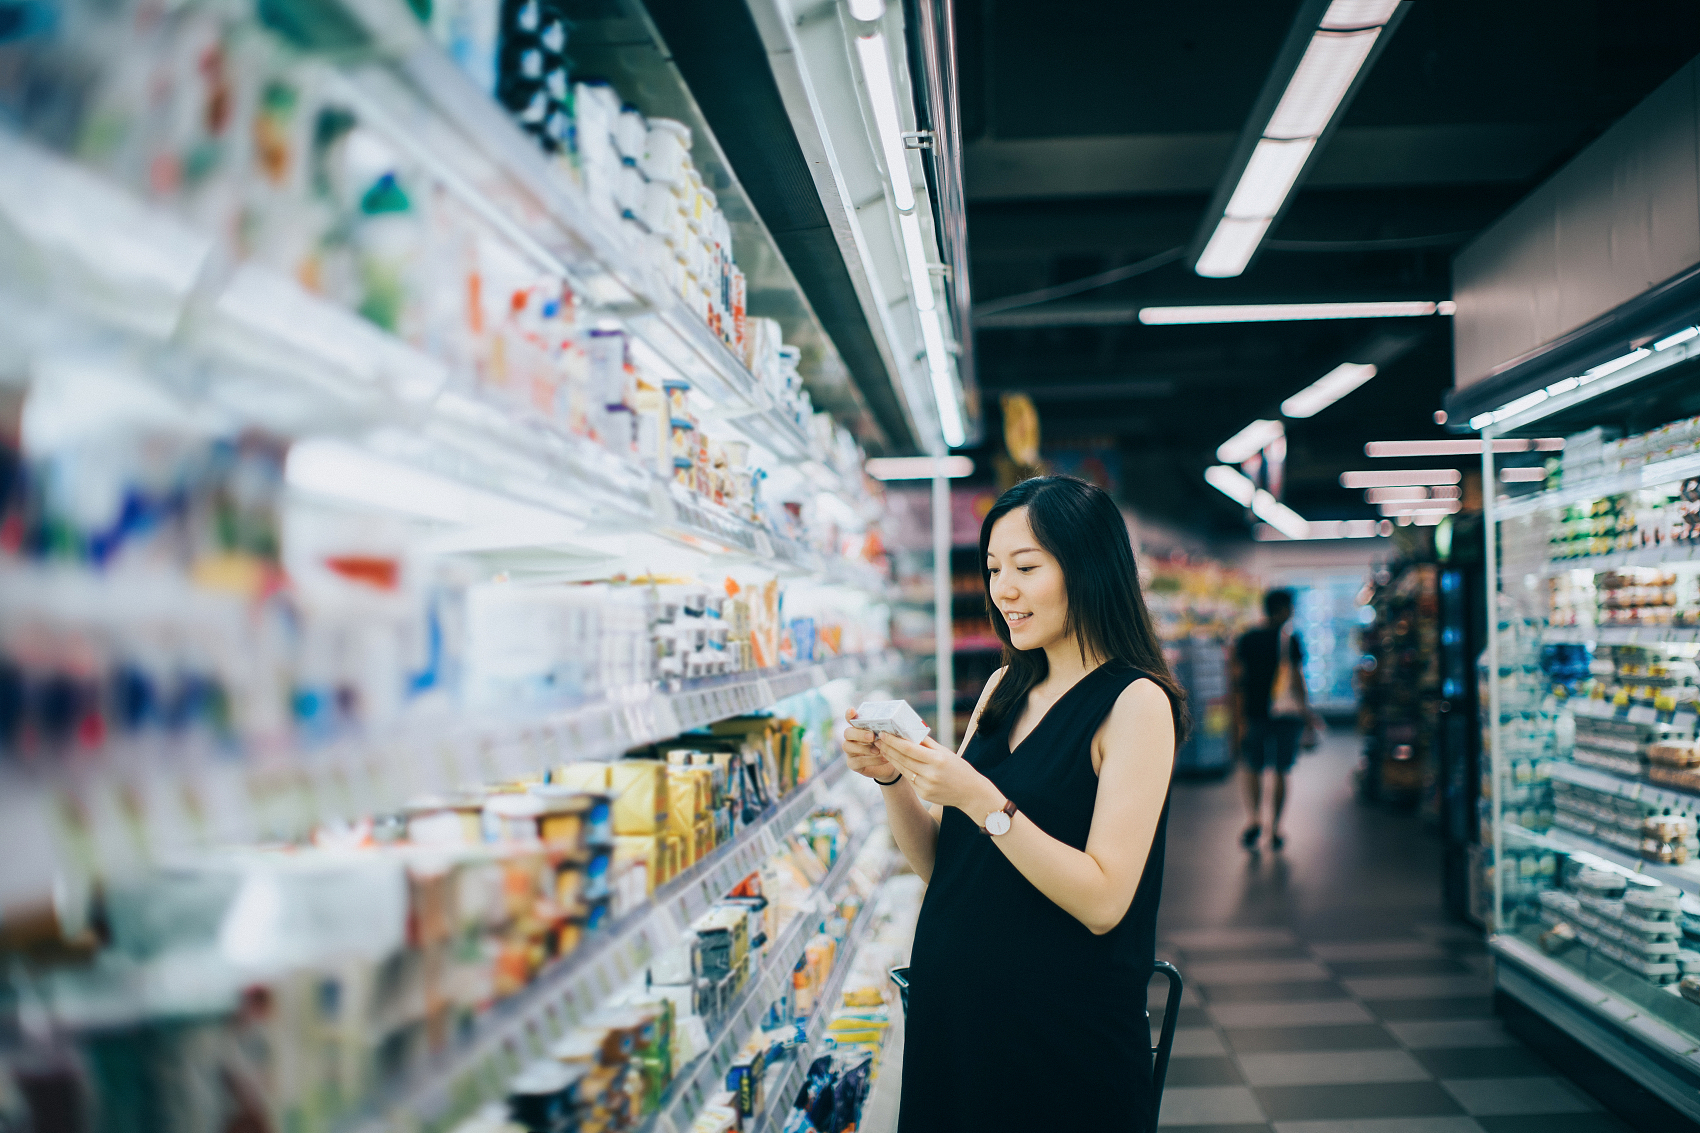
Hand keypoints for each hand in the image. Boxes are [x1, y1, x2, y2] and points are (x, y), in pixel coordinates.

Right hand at [842, 709, 898, 782]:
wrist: (892, 764)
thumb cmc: (890, 745)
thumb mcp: (889, 736)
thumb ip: (886, 729)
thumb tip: (895, 721)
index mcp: (859, 727)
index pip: (850, 718)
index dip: (849, 714)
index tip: (852, 710)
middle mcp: (851, 738)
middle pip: (847, 732)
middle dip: (859, 734)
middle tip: (872, 736)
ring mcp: (850, 751)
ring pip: (848, 746)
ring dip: (864, 748)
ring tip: (878, 750)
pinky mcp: (852, 764)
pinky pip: (857, 762)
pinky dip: (871, 760)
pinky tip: (883, 758)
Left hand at [873, 730, 1002, 816]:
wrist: (971, 793)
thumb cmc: (959, 768)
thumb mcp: (945, 752)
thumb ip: (927, 743)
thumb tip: (909, 732)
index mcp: (937, 760)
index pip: (909, 749)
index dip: (894, 741)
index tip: (884, 734)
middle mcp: (930, 773)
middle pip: (903, 759)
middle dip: (888, 748)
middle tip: (878, 740)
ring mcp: (926, 786)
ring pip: (903, 770)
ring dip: (891, 759)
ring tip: (883, 749)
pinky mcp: (924, 794)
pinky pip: (909, 779)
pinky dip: (902, 769)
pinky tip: (895, 761)